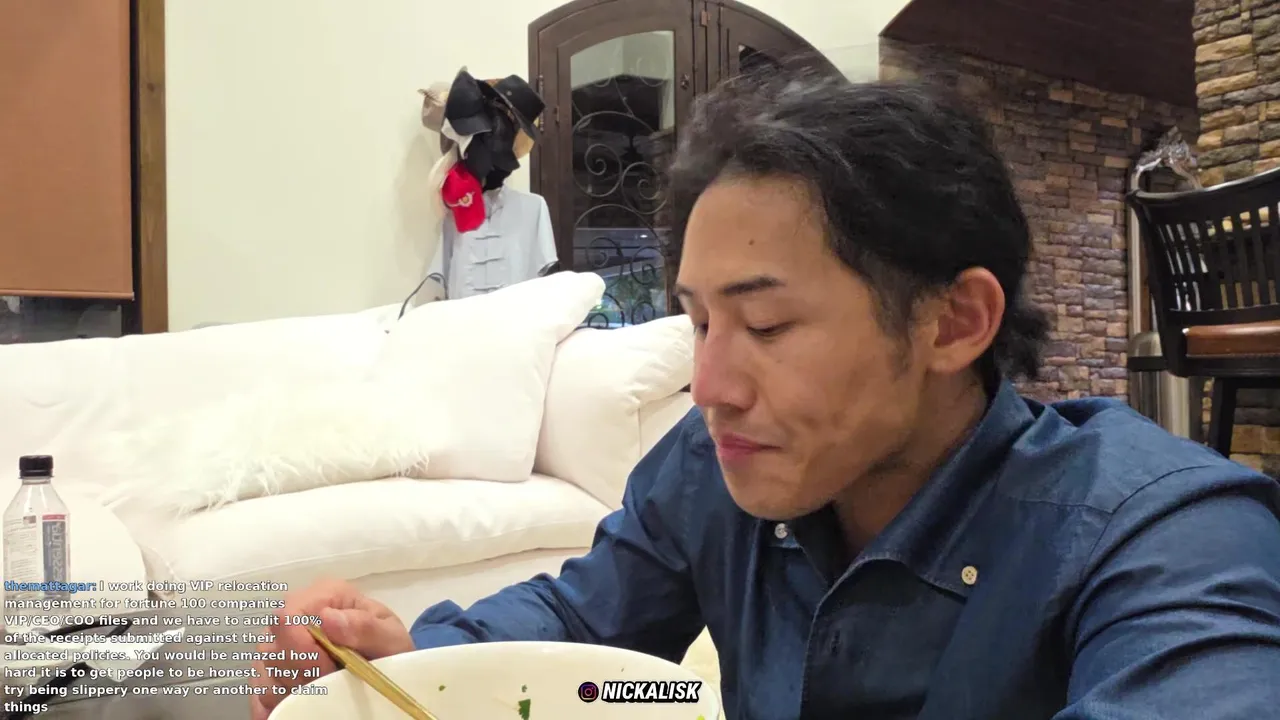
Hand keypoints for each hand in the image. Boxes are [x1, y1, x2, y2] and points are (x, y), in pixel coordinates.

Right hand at [249, 577, 414, 718]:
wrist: (386, 667)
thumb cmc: (388, 648)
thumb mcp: (390, 639)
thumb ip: (364, 627)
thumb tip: (328, 617)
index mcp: (323, 596)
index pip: (287, 617)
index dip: (303, 649)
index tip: (328, 668)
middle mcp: (293, 616)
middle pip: (272, 649)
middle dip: (301, 674)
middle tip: (332, 682)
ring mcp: (277, 644)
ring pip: (264, 675)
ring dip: (293, 691)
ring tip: (325, 690)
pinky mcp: (270, 673)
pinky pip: (260, 693)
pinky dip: (280, 703)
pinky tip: (304, 703)